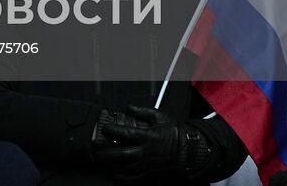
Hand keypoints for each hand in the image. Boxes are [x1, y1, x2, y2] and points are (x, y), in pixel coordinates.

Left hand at [95, 106, 212, 180]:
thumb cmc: (175, 134)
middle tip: (97, 151)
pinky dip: (123, 179)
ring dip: (113, 165)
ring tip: (103, 162)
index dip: (114, 131)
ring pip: (126, 168)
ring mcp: (148, 165)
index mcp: (149, 136)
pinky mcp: (151, 175)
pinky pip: (134, 179)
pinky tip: (115, 176)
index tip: (105, 129)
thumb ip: (143, 112)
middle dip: (107, 154)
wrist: (189, 152)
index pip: (126, 133)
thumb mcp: (160, 118)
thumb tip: (129, 107)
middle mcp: (146, 152)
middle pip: (122, 154)